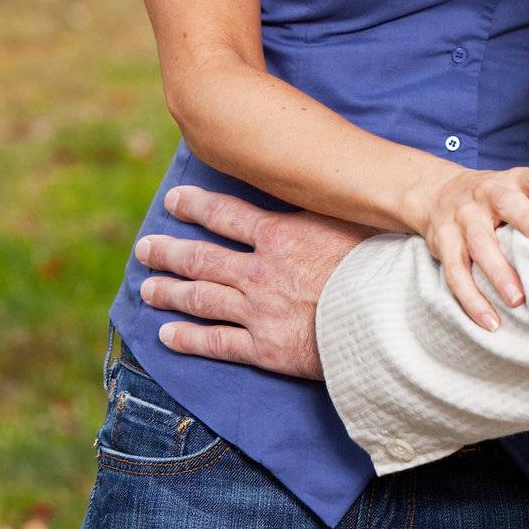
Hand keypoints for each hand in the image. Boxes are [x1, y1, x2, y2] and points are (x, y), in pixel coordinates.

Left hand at [134, 186, 369, 376]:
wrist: (384, 320)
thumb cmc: (379, 264)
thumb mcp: (355, 219)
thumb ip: (333, 204)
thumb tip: (336, 179)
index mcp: (279, 235)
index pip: (226, 215)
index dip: (195, 206)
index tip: (173, 201)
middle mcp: (259, 271)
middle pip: (202, 258)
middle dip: (169, 251)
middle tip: (144, 248)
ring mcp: (257, 311)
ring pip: (201, 299)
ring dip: (171, 292)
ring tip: (148, 289)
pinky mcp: (264, 349)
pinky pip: (217, 343)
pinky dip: (189, 339)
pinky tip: (167, 336)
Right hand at [410, 164, 528, 331]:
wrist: (435, 193)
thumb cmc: (493, 198)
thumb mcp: (516, 189)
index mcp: (512, 181)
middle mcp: (487, 194)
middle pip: (506, 203)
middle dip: (526, 220)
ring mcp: (463, 218)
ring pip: (479, 243)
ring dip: (499, 271)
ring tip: (517, 299)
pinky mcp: (443, 242)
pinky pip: (455, 272)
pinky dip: (471, 299)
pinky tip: (489, 320)